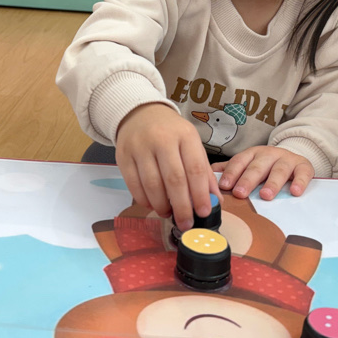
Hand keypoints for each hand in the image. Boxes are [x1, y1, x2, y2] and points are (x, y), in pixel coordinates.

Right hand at [115, 103, 220, 230]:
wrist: (139, 114)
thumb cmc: (170, 133)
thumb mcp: (191, 144)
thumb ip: (203, 172)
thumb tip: (214, 202)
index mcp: (184, 135)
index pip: (195, 169)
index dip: (200, 194)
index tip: (204, 213)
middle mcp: (162, 139)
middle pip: (174, 179)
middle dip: (182, 206)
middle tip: (186, 223)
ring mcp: (140, 147)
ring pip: (152, 184)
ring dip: (162, 205)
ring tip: (168, 213)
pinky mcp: (123, 156)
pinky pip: (134, 185)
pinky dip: (144, 200)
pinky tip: (153, 205)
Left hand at [212, 146, 313, 200]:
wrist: (293, 156)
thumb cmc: (265, 165)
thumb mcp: (248, 164)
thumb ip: (230, 169)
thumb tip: (206, 176)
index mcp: (252, 154)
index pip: (239, 162)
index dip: (232, 173)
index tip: (224, 186)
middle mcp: (269, 154)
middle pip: (257, 166)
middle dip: (248, 180)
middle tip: (240, 193)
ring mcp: (287, 159)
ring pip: (279, 170)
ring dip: (272, 183)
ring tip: (266, 195)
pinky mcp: (303, 166)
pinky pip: (303, 173)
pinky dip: (300, 182)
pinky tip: (294, 192)